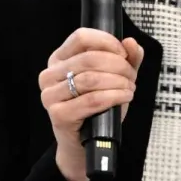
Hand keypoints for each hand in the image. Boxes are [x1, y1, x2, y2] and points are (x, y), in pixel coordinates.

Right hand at [39, 29, 144, 180]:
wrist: (84, 143)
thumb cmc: (96, 108)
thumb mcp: (114, 78)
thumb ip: (126, 59)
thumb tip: (131, 42)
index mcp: (59, 59)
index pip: (81, 37)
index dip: (107, 42)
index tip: (124, 53)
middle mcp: (49, 75)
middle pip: (89, 58)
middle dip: (118, 66)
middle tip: (131, 76)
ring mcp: (50, 95)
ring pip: (91, 79)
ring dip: (118, 82)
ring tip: (129, 88)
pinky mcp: (58, 114)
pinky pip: (91, 100)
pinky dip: (114, 97)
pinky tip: (124, 97)